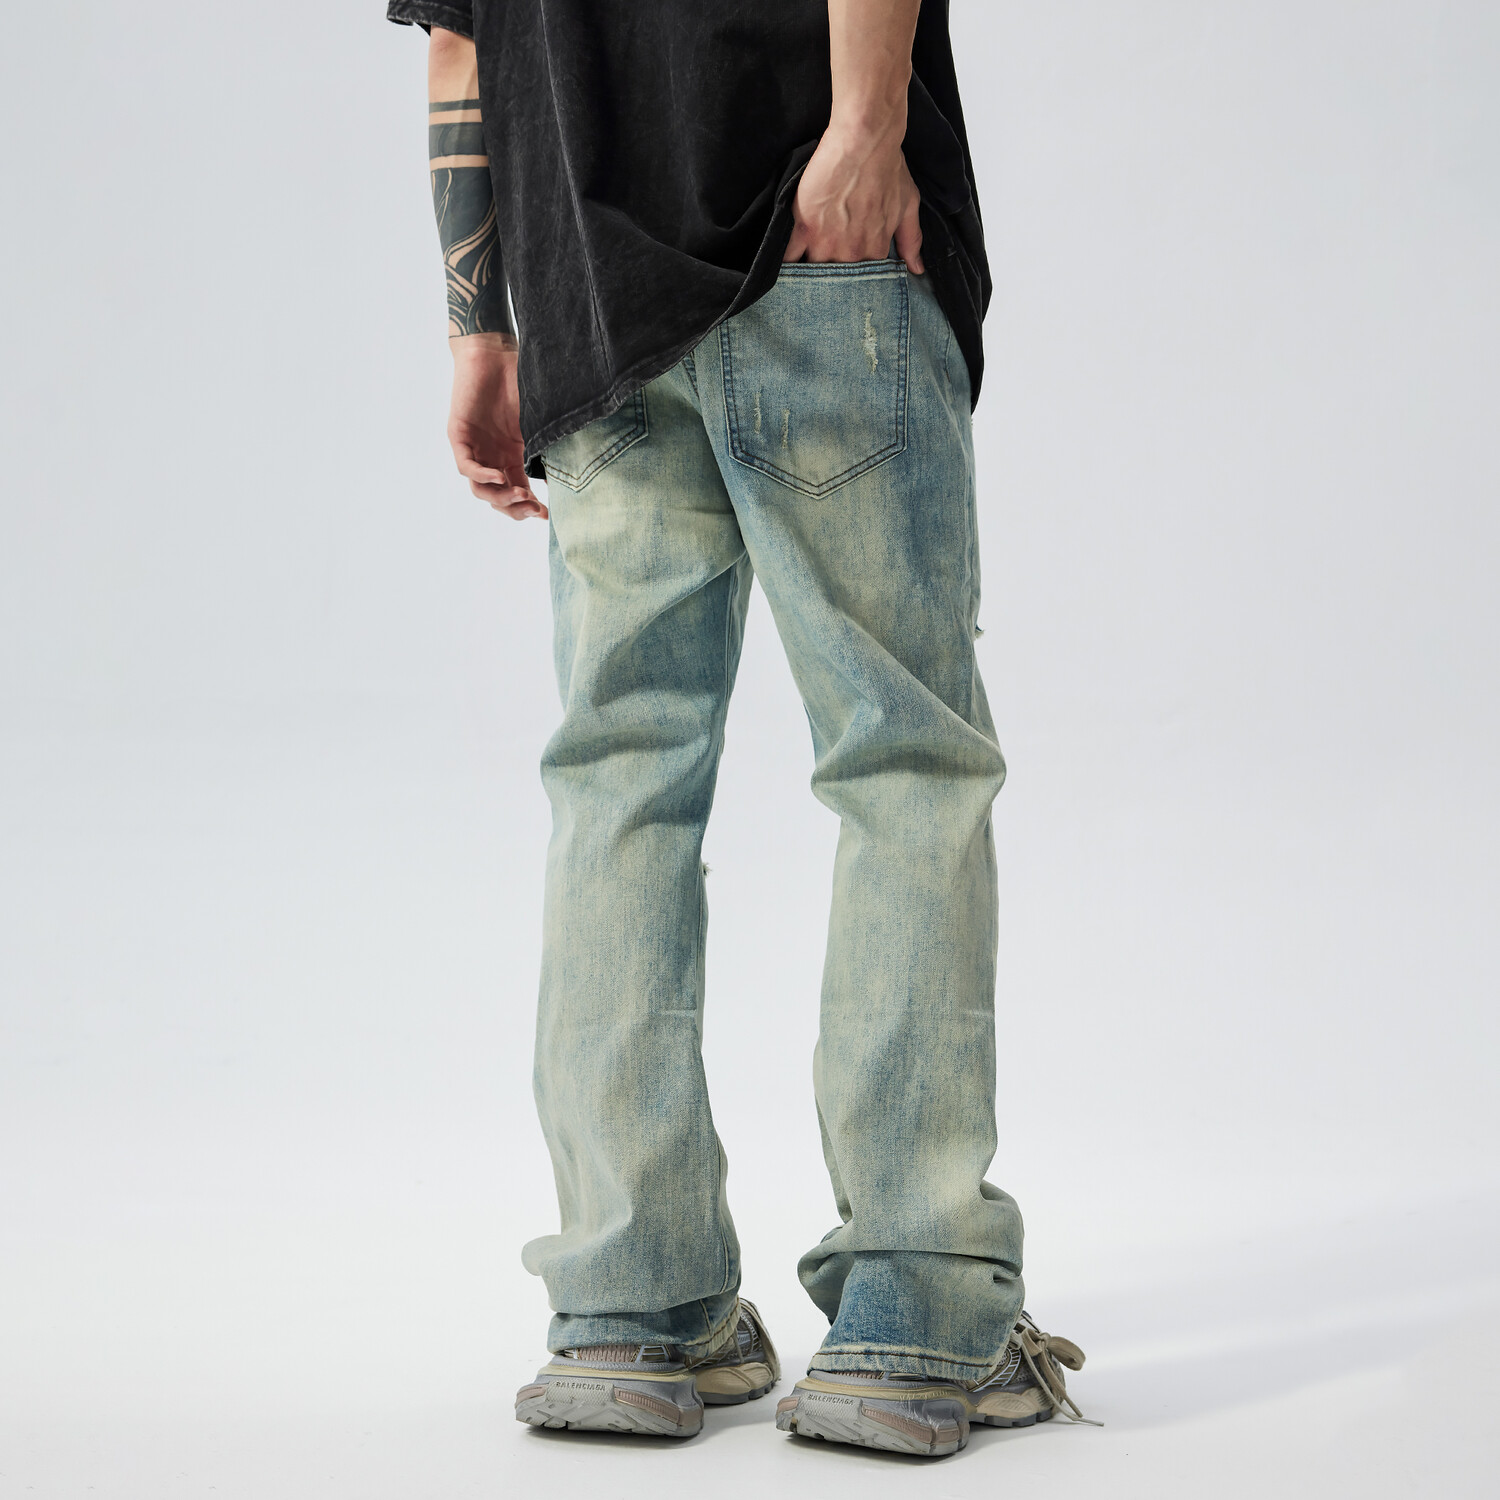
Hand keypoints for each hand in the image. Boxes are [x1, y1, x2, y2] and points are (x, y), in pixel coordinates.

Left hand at [447, 334, 546, 520]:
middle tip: (534, 509)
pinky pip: (466, 467)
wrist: (494, 352)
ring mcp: (473, 448)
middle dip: (517, 508)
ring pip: (480, 489)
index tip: (547, 515)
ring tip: (521, 495)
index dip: (530, 507)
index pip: (518, 491)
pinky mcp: (458, 436)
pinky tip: (500, 478)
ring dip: (501, 498)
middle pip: (498, 498)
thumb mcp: (537, 421)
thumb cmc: (518, 380)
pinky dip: (482, 476)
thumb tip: (570, 473)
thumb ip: (546, 445)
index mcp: (510, 456)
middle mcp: (491, 456)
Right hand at [783, 120, 923, 271]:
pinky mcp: (804, 228)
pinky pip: (790, 257)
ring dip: (807, 276)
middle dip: (829, 284)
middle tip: (823, 282)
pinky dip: (787, 263)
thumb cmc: (887, 167)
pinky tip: (785, 266)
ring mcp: (826, 243)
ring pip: (812, 273)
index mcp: (875, 252)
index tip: (846, 281)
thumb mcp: (909, 204)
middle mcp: (851, 254)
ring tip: (802, 277)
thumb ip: (912, 240)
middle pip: (835, 282)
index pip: (862, 281)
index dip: (853, 281)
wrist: (864, 141)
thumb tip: (917, 269)